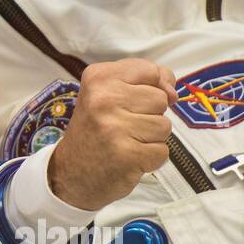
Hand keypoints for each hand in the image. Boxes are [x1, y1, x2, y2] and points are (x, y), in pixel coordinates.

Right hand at [48, 59, 177, 211]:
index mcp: (98, 78)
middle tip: (123, 127)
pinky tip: (129, 158)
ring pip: (164, 126)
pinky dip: (150, 159)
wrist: (70, 173)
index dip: (152, 86)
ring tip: (126, 142)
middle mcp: (104, 99)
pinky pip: (162, 151)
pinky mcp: (127, 154)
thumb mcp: (107, 94)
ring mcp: (115, 127)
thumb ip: (143, 82)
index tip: (133, 101)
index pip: (149, 70)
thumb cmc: (94, 130)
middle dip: (150, 115)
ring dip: (151, 138)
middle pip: (160, 99)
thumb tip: (173, 92)